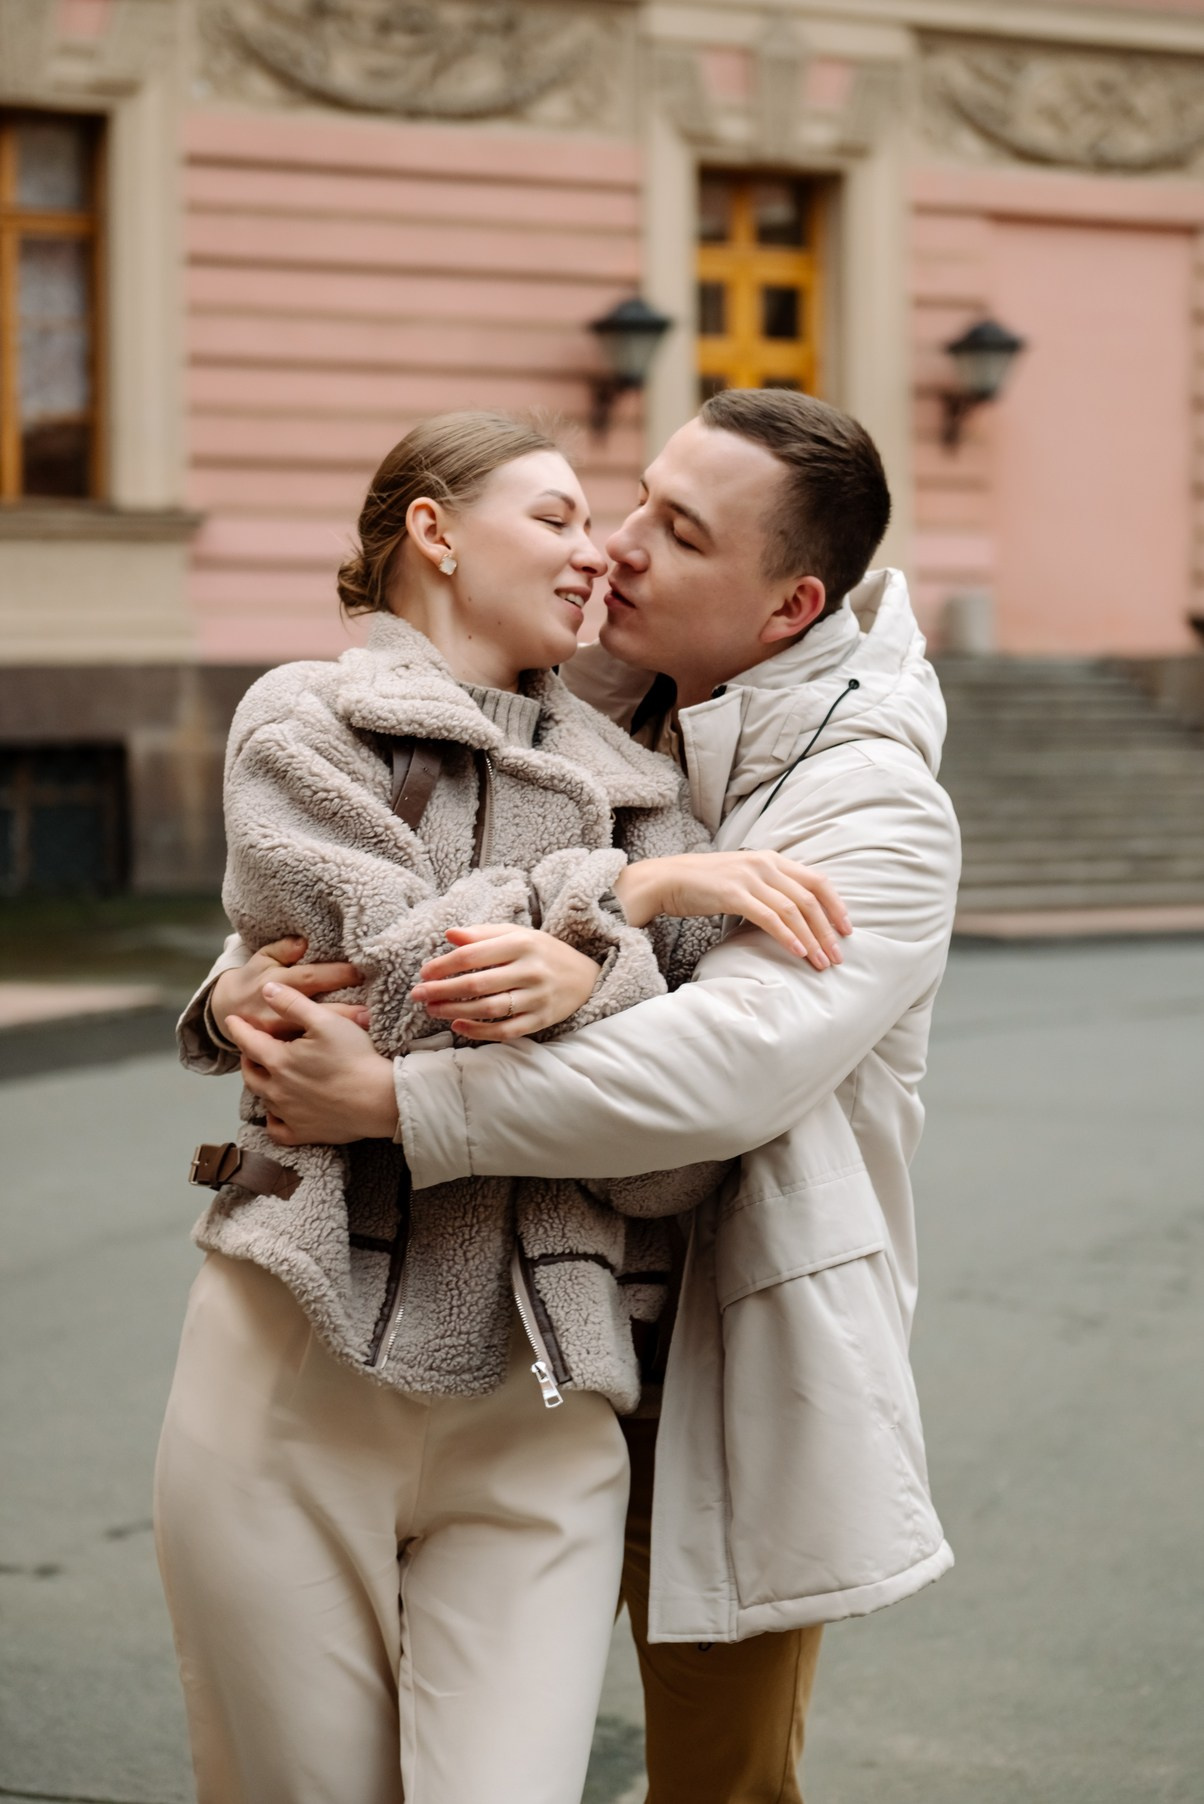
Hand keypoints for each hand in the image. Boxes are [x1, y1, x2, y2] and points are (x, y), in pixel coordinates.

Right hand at [211, 937, 367, 1041]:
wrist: (225, 1011)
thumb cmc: (252, 979)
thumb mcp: (262, 959)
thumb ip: (282, 949)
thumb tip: (303, 942)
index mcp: (275, 984)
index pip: (311, 978)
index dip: (336, 975)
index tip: (361, 973)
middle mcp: (276, 1012)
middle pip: (315, 1012)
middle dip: (344, 1013)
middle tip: (371, 1013)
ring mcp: (277, 1035)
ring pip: (311, 1037)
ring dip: (339, 1036)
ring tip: (367, 1032)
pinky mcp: (278, 1052)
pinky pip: (304, 1053)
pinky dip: (326, 1051)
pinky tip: (348, 1050)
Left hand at [225, 985, 397, 1144]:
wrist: (379, 1099)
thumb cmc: (354, 1057)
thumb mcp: (325, 1020)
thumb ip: (293, 1003)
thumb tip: (266, 989)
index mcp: (279, 1061)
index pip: (248, 1042)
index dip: (239, 1029)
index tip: (232, 1020)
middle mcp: (277, 1090)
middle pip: (250, 1073)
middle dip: (247, 1058)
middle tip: (250, 1048)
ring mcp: (289, 1114)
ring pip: (263, 1099)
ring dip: (261, 1084)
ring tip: (266, 1074)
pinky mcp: (303, 1133)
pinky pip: (277, 1130)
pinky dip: (273, 1120)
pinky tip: (277, 1112)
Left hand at [410, 924, 600, 1040]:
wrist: (584, 977)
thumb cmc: (541, 952)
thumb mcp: (516, 934)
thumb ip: (482, 934)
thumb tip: (449, 934)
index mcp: (522, 944)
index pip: (473, 955)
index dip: (444, 965)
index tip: (424, 972)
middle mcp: (531, 970)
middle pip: (477, 984)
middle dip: (442, 990)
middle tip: (417, 995)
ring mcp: (537, 997)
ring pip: (489, 1009)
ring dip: (455, 1011)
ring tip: (432, 1010)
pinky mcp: (541, 1020)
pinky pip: (506, 1030)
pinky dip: (479, 1031)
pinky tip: (458, 1026)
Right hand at [613, 851, 851, 969]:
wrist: (665, 880)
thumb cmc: (703, 885)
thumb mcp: (743, 880)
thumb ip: (768, 889)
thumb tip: (794, 915)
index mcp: (771, 859)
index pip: (817, 881)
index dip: (836, 906)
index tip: (847, 931)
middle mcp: (765, 864)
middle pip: (810, 898)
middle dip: (828, 930)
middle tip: (838, 956)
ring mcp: (749, 878)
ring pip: (793, 910)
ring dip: (811, 939)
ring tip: (821, 962)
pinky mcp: (733, 893)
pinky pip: (768, 917)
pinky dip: (786, 935)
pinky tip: (797, 951)